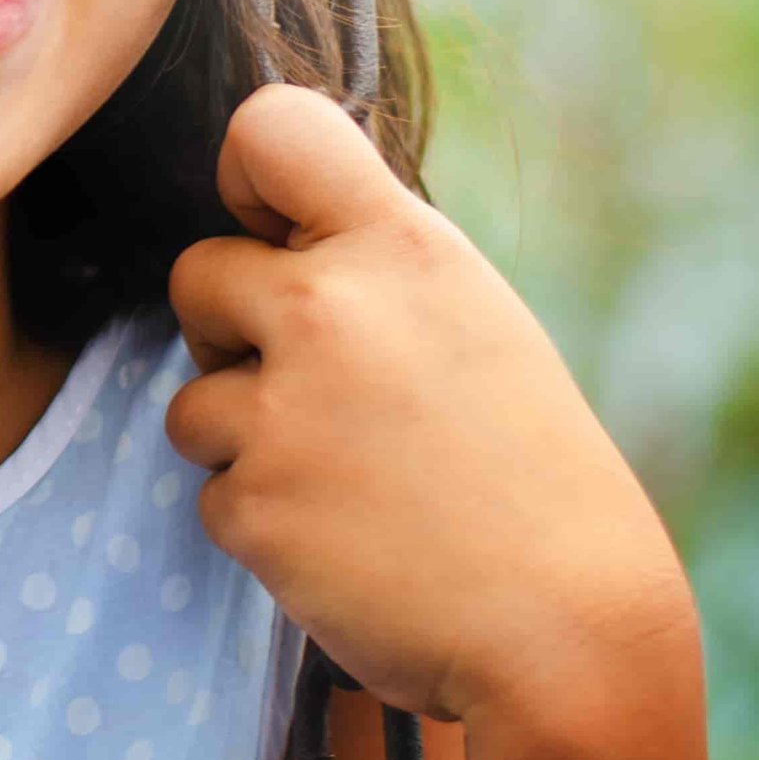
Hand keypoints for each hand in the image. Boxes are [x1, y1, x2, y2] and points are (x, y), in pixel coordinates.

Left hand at [161, 85, 697, 731]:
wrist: (566, 632)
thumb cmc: (530, 479)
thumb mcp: (474, 327)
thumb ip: (374, 278)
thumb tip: (277, 247)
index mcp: (401, 251)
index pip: (270, 127)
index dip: (247, 178)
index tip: (275, 234)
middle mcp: (329, 310)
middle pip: (197, 272)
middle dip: (232, 332)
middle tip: (319, 391)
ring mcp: (280, 409)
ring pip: (192, 399)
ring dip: (246, 439)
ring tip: (355, 480)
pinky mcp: (251, 504)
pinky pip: (214, 493)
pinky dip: (265, 522)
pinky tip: (350, 543)